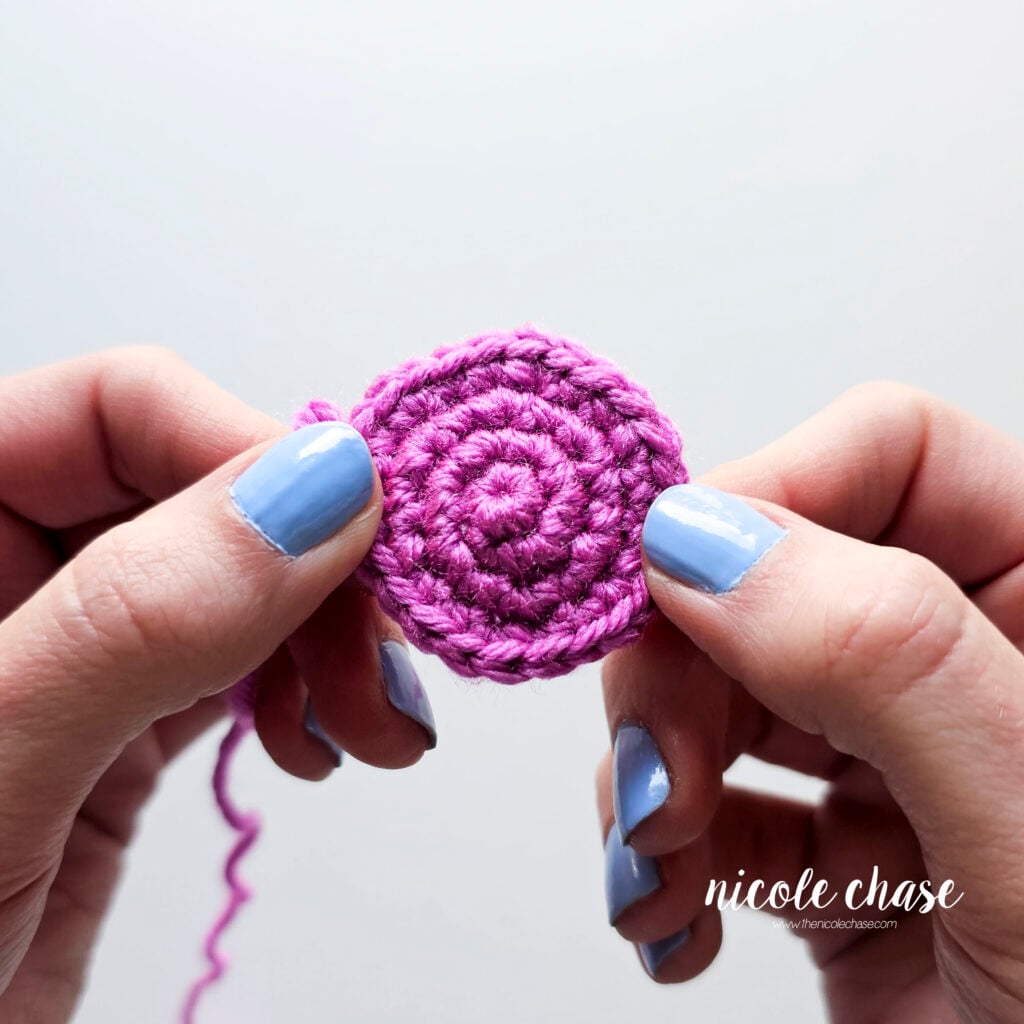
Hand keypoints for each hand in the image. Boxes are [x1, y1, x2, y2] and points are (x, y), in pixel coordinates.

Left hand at [0, 349, 434, 1022]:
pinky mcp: (116, 724)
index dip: (253, 457)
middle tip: (383, 661)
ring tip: (374, 722)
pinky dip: (305, 687)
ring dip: (332, 637)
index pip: (120, 409)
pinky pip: (237, 660)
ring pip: (239, 577)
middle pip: (201, 493)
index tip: (362, 540)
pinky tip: (321, 740)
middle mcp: (3, 570)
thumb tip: (321, 486)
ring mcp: (67, 650)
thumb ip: (136, 622)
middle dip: (317, 570)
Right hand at [597, 382, 1023, 1022]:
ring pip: (719, 689)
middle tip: (647, 775)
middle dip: (678, 675)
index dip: (762, 501)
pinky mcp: (839, 850)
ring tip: (650, 873)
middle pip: (768, 581)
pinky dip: (664, 855)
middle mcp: (972, 661)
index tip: (658, 590)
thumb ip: (880, 656)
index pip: (889, 459)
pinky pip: (715, 804)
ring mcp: (899, 755)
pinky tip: (669, 917)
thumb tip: (694, 537)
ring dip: (652, 774)